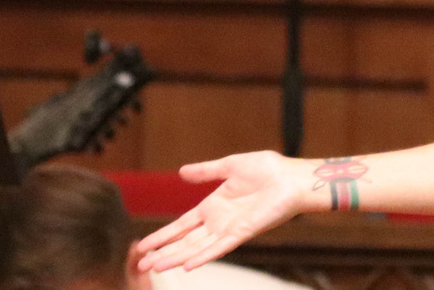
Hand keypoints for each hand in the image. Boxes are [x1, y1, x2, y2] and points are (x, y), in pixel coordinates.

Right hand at [136, 152, 316, 272]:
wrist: (293, 177)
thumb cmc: (269, 170)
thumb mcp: (230, 166)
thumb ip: (206, 171)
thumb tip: (181, 172)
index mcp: (213, 206)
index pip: (181, 225)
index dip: (162, 235)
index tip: (142, 245)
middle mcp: (218, 221)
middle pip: (184, 241)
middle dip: (162, 253)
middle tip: (140, 265)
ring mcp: (229, 229)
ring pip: (196, 248)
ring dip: (175, 257)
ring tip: (154, 267)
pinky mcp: (243, 232)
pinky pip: (219, 247)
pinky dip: (203, 256)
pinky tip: (187, 266)